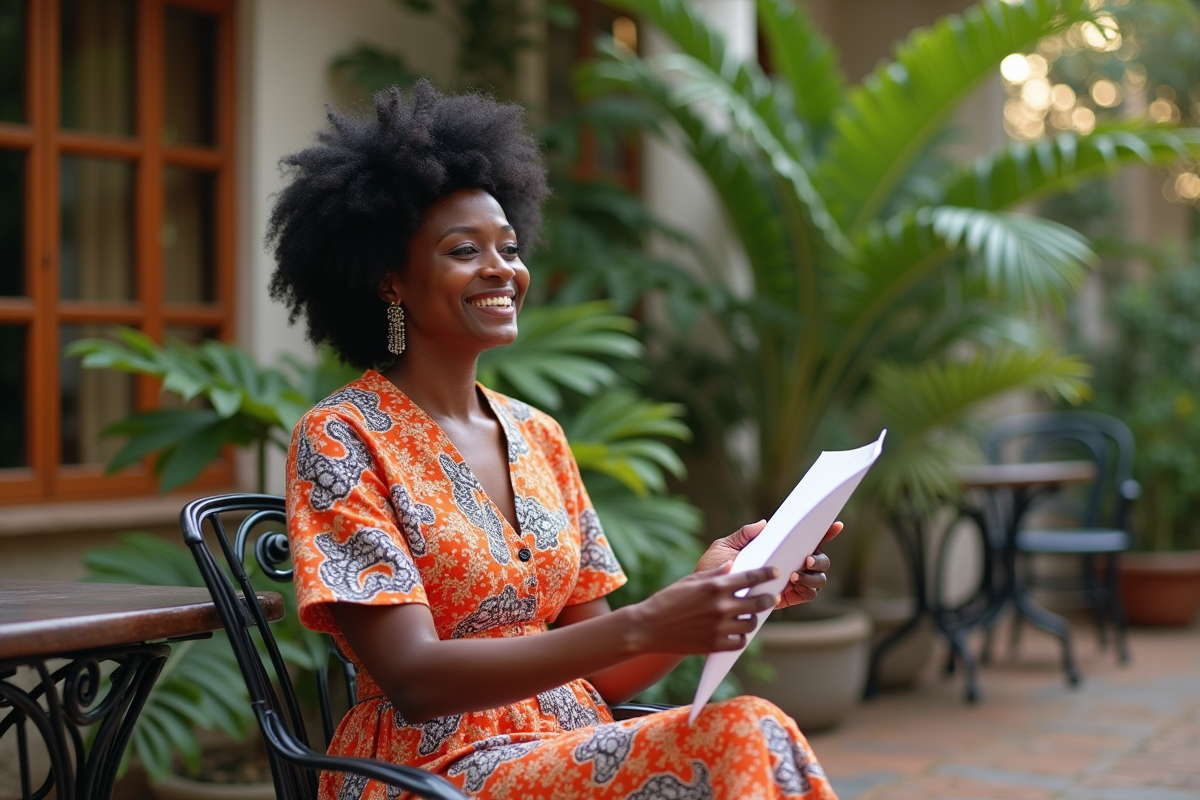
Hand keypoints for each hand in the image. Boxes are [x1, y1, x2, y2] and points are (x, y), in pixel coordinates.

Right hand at [629, 563, 779, 654]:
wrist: (648, 628)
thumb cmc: (667, 600)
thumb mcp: (689, 580)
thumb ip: (714, 573)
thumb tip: (732, 565)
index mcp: (715, 586)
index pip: (751, 577)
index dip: (767, 574)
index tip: (774, 574)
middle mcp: (720, 606)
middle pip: (758, 602)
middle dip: (768, 598)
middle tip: (770, 597)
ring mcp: (719, 627)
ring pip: (751, 624)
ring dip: (753, 619)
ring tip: (749, 616)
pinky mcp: (714, 644)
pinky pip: (739, 642)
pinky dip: (741, 636)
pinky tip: (736, 631)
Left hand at [695, 520, 843, 608]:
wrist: (705, 597)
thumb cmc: (714, 568)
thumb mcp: (725, 547)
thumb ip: (743, 535)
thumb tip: (763, 524)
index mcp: (779, 547)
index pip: (805, 538)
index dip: (824, 532)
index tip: (836, 524)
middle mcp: (790, 563)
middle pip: (819, 559)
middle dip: (820, 557)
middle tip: (807, 558)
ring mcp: (791, 582)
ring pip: (818, 578)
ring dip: (813, 574)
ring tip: (796, 573)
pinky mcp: (787, 598)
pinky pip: (808, 595)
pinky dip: (805, 589)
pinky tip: (792, 584)